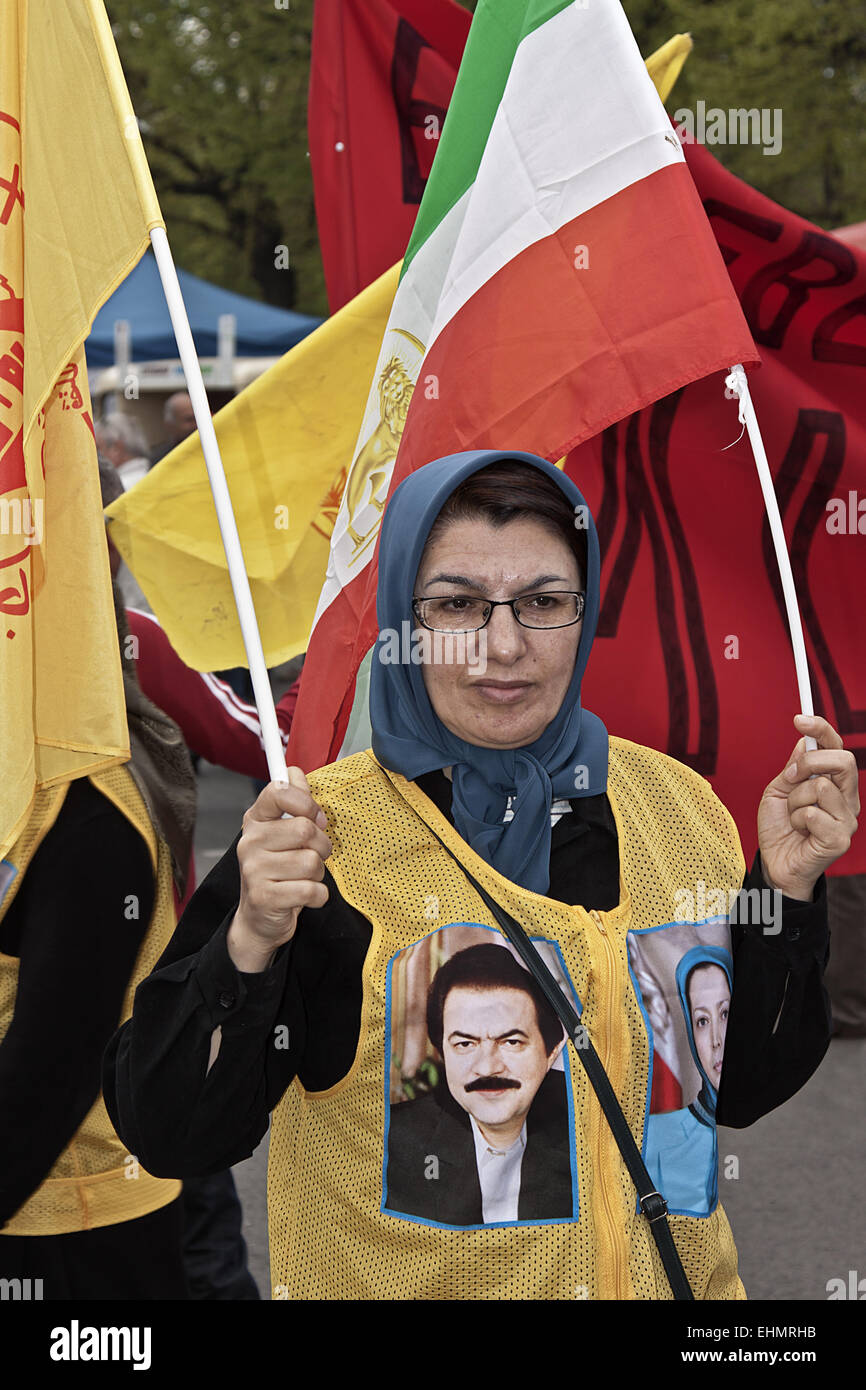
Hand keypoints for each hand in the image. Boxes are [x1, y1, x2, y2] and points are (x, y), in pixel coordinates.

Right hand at [228, 767, 331, 970]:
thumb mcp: (282, 834)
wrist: (259, 919)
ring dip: (319, 873)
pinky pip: (312, 890)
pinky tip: (306, 896)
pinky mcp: (265, 897)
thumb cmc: (276, 871)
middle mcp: (250, 842)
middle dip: (321, 846)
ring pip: (312, 861)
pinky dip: (318, 896)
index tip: (314, 817)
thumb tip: (295, 771)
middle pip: (305, 829)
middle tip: (314, 856)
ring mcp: (254, 870)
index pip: (279, 790)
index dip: (306, 802)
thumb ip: (292, 801)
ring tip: (305, 878)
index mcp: (255, 821)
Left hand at [757, 714, 859, 900]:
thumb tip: (805, 739)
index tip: (799, 718)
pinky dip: (795, 819)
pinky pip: (812, 813)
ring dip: (795, 800)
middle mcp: (847, 798)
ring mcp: (847, 819)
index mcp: (835, 783)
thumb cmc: (779, 827)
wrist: (775, 862)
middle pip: (842, 760)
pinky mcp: (840, 838)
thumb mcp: (779, 789)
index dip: (822, 729)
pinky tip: (799, 831)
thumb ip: (794, 767)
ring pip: (820, 787)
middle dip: (809, 762)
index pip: (837, 748)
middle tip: (789, 778)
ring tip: (793, 817)